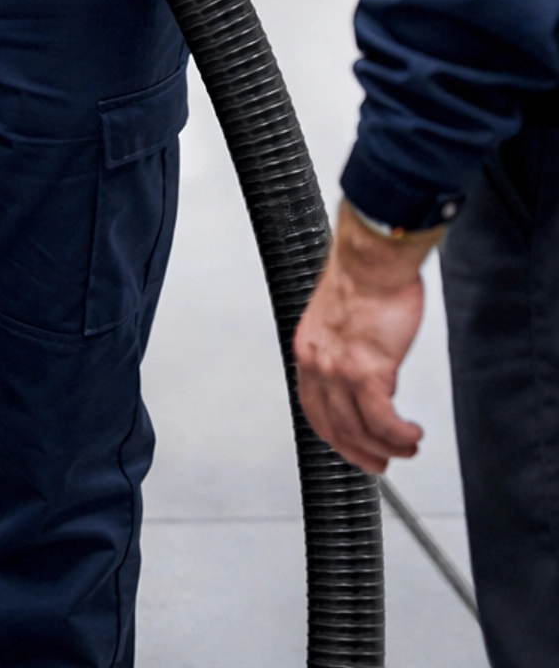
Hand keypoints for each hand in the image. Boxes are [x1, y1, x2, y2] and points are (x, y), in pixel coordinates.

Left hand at [294, 202, 442, 473]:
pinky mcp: (369, 372)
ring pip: (360, 429)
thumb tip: (361, 360)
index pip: (314, 406)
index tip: (350, 445)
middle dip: (359, 452)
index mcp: (309, 348)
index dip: (333, 433)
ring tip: (406, 447)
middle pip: (334, 426)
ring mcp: (341, 370)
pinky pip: (384, 421)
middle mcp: (319, 362)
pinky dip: (399, 434)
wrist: (373, 257)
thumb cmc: (365, 276)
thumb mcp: (341, 315)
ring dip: (387, 446)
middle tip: (379, 464)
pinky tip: (412, 433)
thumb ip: (344, 342)